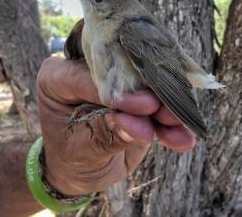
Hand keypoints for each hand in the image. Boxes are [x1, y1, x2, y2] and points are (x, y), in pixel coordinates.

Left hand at [37, 57, 194, 195]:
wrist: (78, 170)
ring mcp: (113, 82)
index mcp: (59, 77)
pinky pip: (155, 107)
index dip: (122, 92)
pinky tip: (182, 138)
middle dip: (152, 97)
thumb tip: (141, 127)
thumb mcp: (81, 152)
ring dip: (166, 111)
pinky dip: (169, 124)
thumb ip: (108, 136)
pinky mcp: (133, 97)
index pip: (94, 77)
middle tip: (171, 115)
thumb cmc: (69, 159)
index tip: (146, 106)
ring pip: (145, 89)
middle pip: (125, 76)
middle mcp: (86, 72)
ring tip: (181, 130)